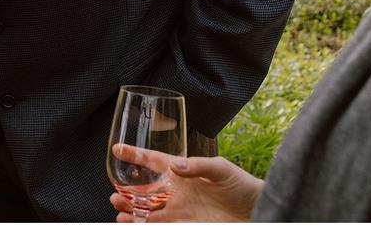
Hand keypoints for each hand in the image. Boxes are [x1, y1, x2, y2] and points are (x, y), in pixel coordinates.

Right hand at [109, 144, 261, 222]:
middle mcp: (177, 192)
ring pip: (147, 212)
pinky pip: (159, 226)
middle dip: (126, 193)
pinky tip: (131, 225)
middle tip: (115, 196)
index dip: (136, 155)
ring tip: (118, 212)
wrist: (256, 211)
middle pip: (145, 191)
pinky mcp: (184, 225)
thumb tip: (175, 165)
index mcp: (183, 172)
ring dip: (131, 212)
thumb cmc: (241, 185)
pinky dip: (143, 225)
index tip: (117, 150)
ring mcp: (180, 211)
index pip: (154, 161)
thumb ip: (198, 166)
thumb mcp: (222, 168)